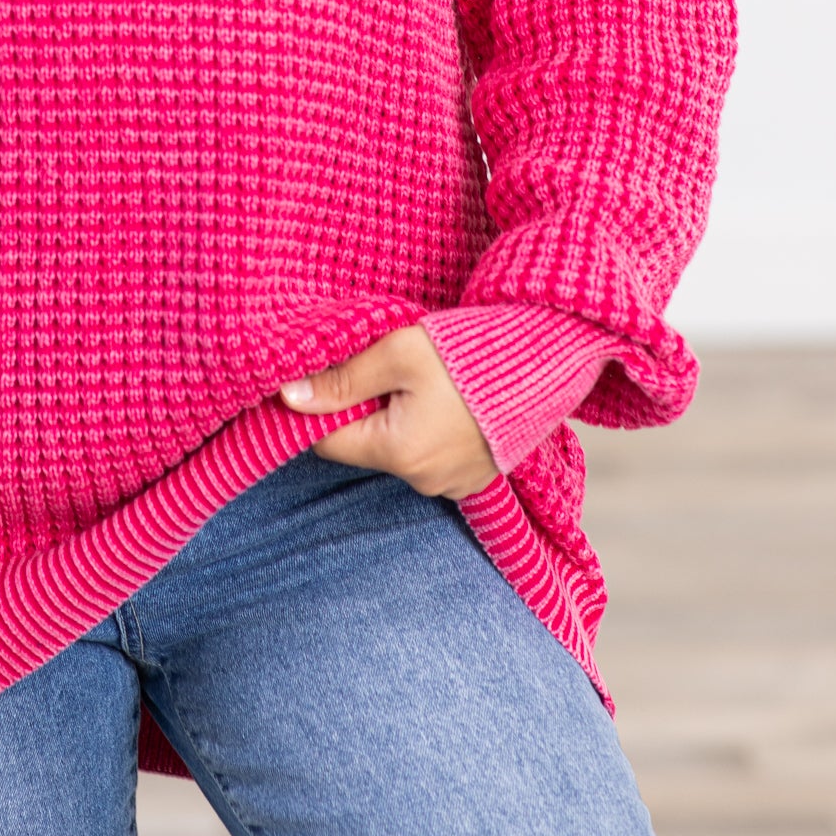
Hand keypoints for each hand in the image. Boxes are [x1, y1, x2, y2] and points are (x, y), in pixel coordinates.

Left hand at [278, 324, 499, 499]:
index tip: (317, 374)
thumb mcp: (398, 352)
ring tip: (418, 376)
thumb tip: (288, 396)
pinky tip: (442, 396)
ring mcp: (452, 484)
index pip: (327, 440)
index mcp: (400, 452)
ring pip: (395, 448)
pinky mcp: (474, 476)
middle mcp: (424, 480)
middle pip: (363, 443)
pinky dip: (424, 427)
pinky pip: (429, 455)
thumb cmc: (470, 355)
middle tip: (376, 362)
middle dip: (359, 406)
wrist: (547, 362)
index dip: (314, 407)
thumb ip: (342, 378)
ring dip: (393, 415)